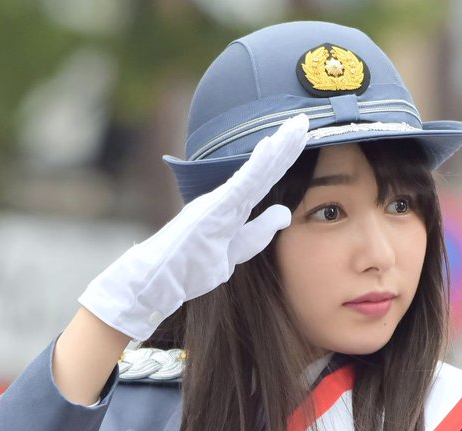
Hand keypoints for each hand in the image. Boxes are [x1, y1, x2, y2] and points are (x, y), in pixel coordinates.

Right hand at [78, 114, 308, 340]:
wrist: (156, 280)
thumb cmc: (188, 268)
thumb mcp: (234, 253)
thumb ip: (258, 232)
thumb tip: (285, 214)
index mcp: (231, 207)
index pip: (264, 179)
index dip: (284, 158)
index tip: (302, 136)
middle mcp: (226, 198)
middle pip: (263, 169)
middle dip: (286, 145)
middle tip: (305, 119)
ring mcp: (219, 203)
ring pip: (256, 172)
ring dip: (278, 148)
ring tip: (298, 125)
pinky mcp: (213, 210)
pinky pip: (241, 185)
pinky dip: (257, 166)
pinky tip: (271, 147)